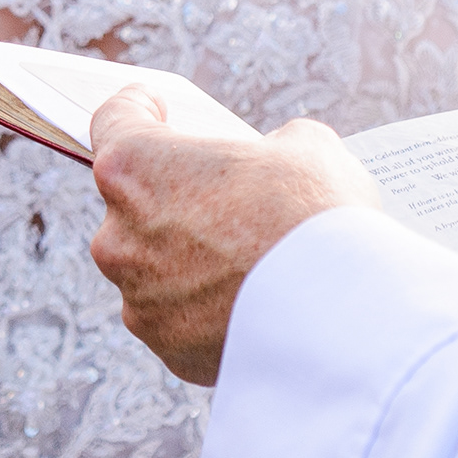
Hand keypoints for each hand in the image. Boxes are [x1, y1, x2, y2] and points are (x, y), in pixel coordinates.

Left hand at [88, 86, 383, 385]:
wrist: (344, 315)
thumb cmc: (318, 213)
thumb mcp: (307, 147)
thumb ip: (272, 145)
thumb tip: (273, 161)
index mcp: (134, 167)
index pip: (114, 122)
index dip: (136, 109)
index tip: (153, 109)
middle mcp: (119, 235)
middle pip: (135, 205)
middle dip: (173, 198)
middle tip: (223, 196)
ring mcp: (139, 299)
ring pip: (155, 269)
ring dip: (188, 261)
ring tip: (247, 259)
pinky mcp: (167, 349)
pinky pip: (181, 320)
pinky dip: (209, 311)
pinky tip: (253, 305)